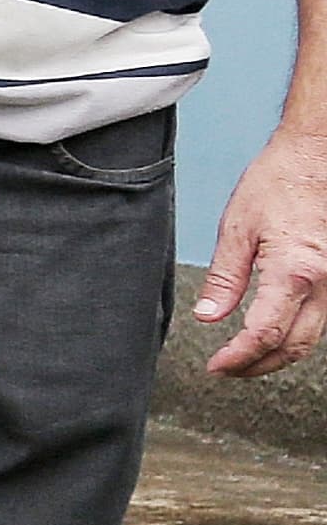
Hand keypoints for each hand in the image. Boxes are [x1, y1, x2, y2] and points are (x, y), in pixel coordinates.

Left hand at [195, 122, 326, 376]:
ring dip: (280, 354)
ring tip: (245, 356)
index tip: (216, 366)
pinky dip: (298, 333)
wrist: (316, 155)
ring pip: (314, 336)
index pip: (265, 334)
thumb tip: (208, 317)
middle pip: (296, 346)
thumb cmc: (278, 183)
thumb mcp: (238, 229)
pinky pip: (322, 317)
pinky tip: (275, 332)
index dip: (239, 358)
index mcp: (294, 272)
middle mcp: (324, 281)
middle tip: (228, 369)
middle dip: (259, 366)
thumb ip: (225, 279)